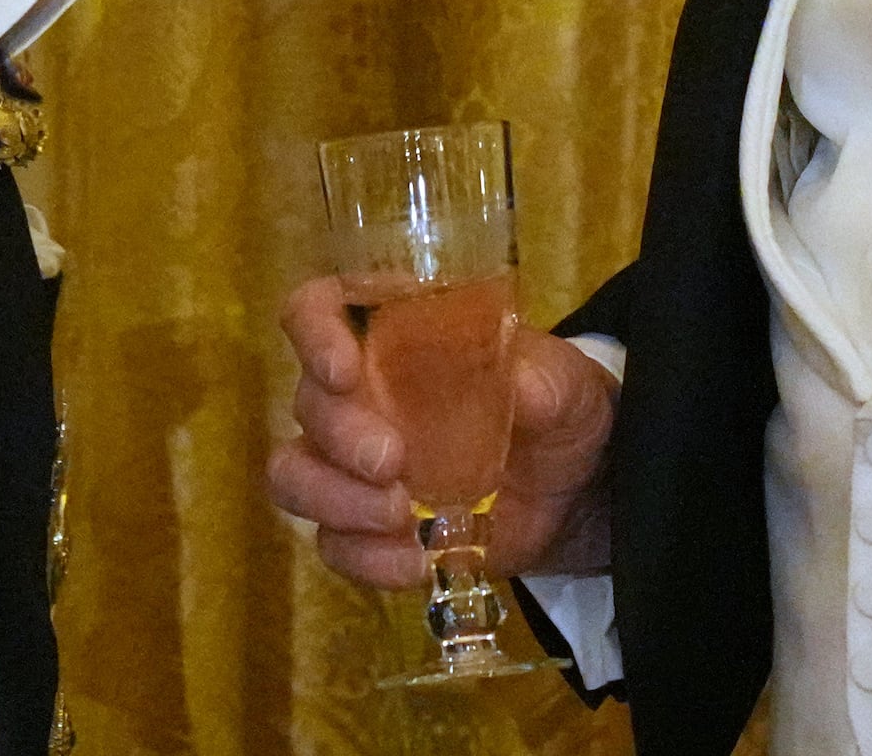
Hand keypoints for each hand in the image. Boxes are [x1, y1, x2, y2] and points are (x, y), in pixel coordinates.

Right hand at [264, 275, 617, 588]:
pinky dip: (367, 558)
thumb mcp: (563, 384)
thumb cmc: (557, 409)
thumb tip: (516, 382)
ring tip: (400, 515)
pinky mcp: (368, 529)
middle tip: (392, 462)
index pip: (320, 310)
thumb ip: (539, 378)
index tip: (344, 370)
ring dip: (334, 498)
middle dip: (340, 434)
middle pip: (307, 402)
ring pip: (294, 475)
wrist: (577, 491)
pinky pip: (334, 544)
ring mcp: (355, 465)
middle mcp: (360, 394)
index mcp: (394, 334)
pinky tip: (417, 561)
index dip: (315, 333)